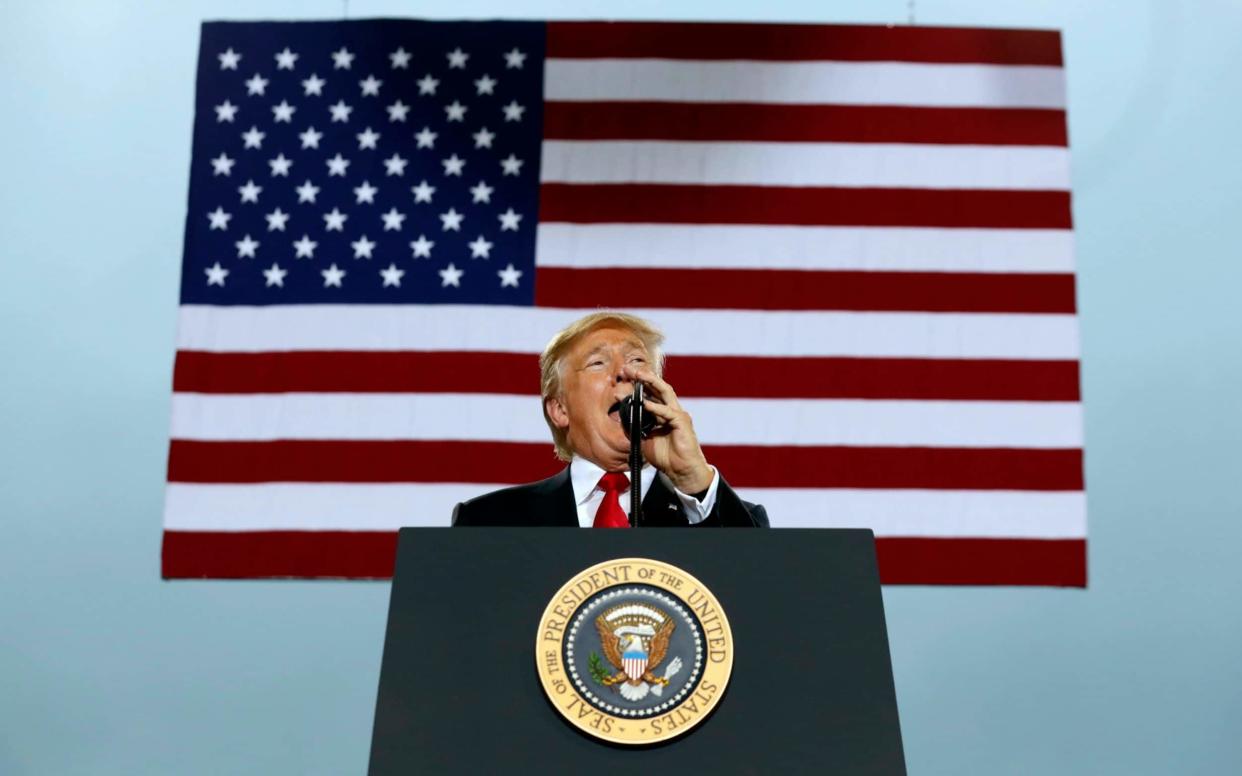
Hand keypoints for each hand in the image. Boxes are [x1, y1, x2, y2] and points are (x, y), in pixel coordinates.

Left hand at [624, 366, 713, 493]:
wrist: (681, 471)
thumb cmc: (666, 457)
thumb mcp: (643, 440)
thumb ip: (635, 427)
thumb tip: (622, 416)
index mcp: (661, 413)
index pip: (648, 393)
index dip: (636, 384)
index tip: (621, 377)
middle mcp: (670, 410)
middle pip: (656, 387)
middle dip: (642, 376)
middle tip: (626, 369)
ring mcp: (677, 414)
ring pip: (664, 392)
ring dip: (651, 382)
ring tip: (637, 375)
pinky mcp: (682, 422)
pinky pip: (667, 412)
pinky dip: (655, 407)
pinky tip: (644, 402)